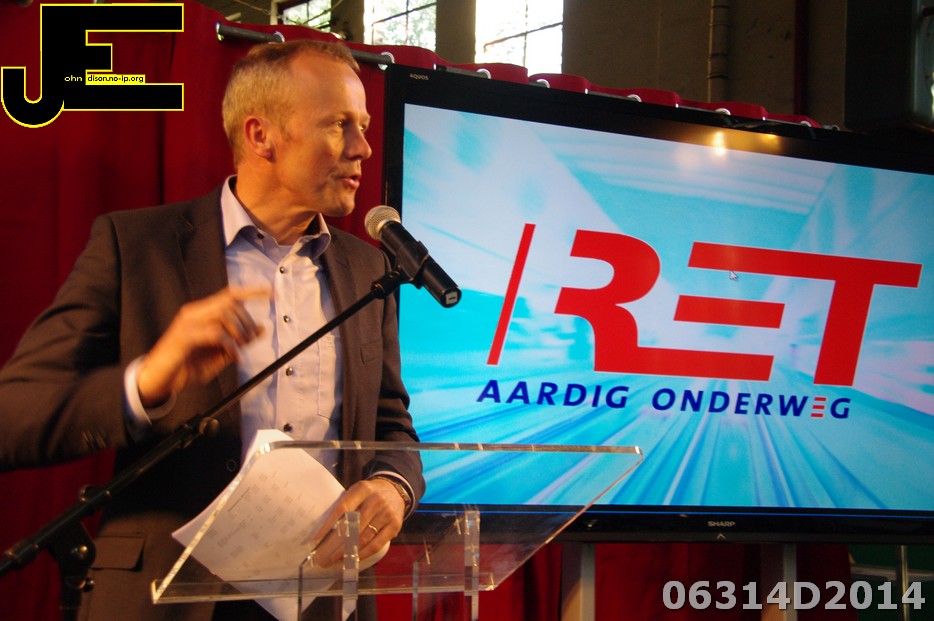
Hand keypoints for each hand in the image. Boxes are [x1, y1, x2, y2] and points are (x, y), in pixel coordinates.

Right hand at [137, 286, 269, 405]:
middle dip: (247, 321)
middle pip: (230, 303)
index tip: (271, 292)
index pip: (229, 294)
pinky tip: (233, 356)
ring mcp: (187, 324)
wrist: (160, 381)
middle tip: (250, 340)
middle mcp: (194, 313)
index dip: (252, 291)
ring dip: (239, 332)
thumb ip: (240, 341)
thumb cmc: (188, 367)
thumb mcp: (220, 354)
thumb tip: (262, 328)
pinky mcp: (184, 337)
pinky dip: (230, 345)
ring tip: (239, 349)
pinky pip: (215, 333)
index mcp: (202, 314)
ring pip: (224, 315)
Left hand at [309, 478, 405, 567]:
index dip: (328, 527)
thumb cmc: (368, 495)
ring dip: (345, 553)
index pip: (341, 509)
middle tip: (320, 559)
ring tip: (332, 561)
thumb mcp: (357, 492)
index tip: (315, 541)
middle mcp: (376, 500)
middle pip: (351, 527)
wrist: (395, 490)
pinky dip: (362, 554)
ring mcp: (386, 513)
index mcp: (362, 489)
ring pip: (362, 538)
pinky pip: (375, 545)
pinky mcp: (395, 525)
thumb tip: (323, 533)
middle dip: (333, 546)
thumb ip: (344, 506)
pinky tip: (351, 559)